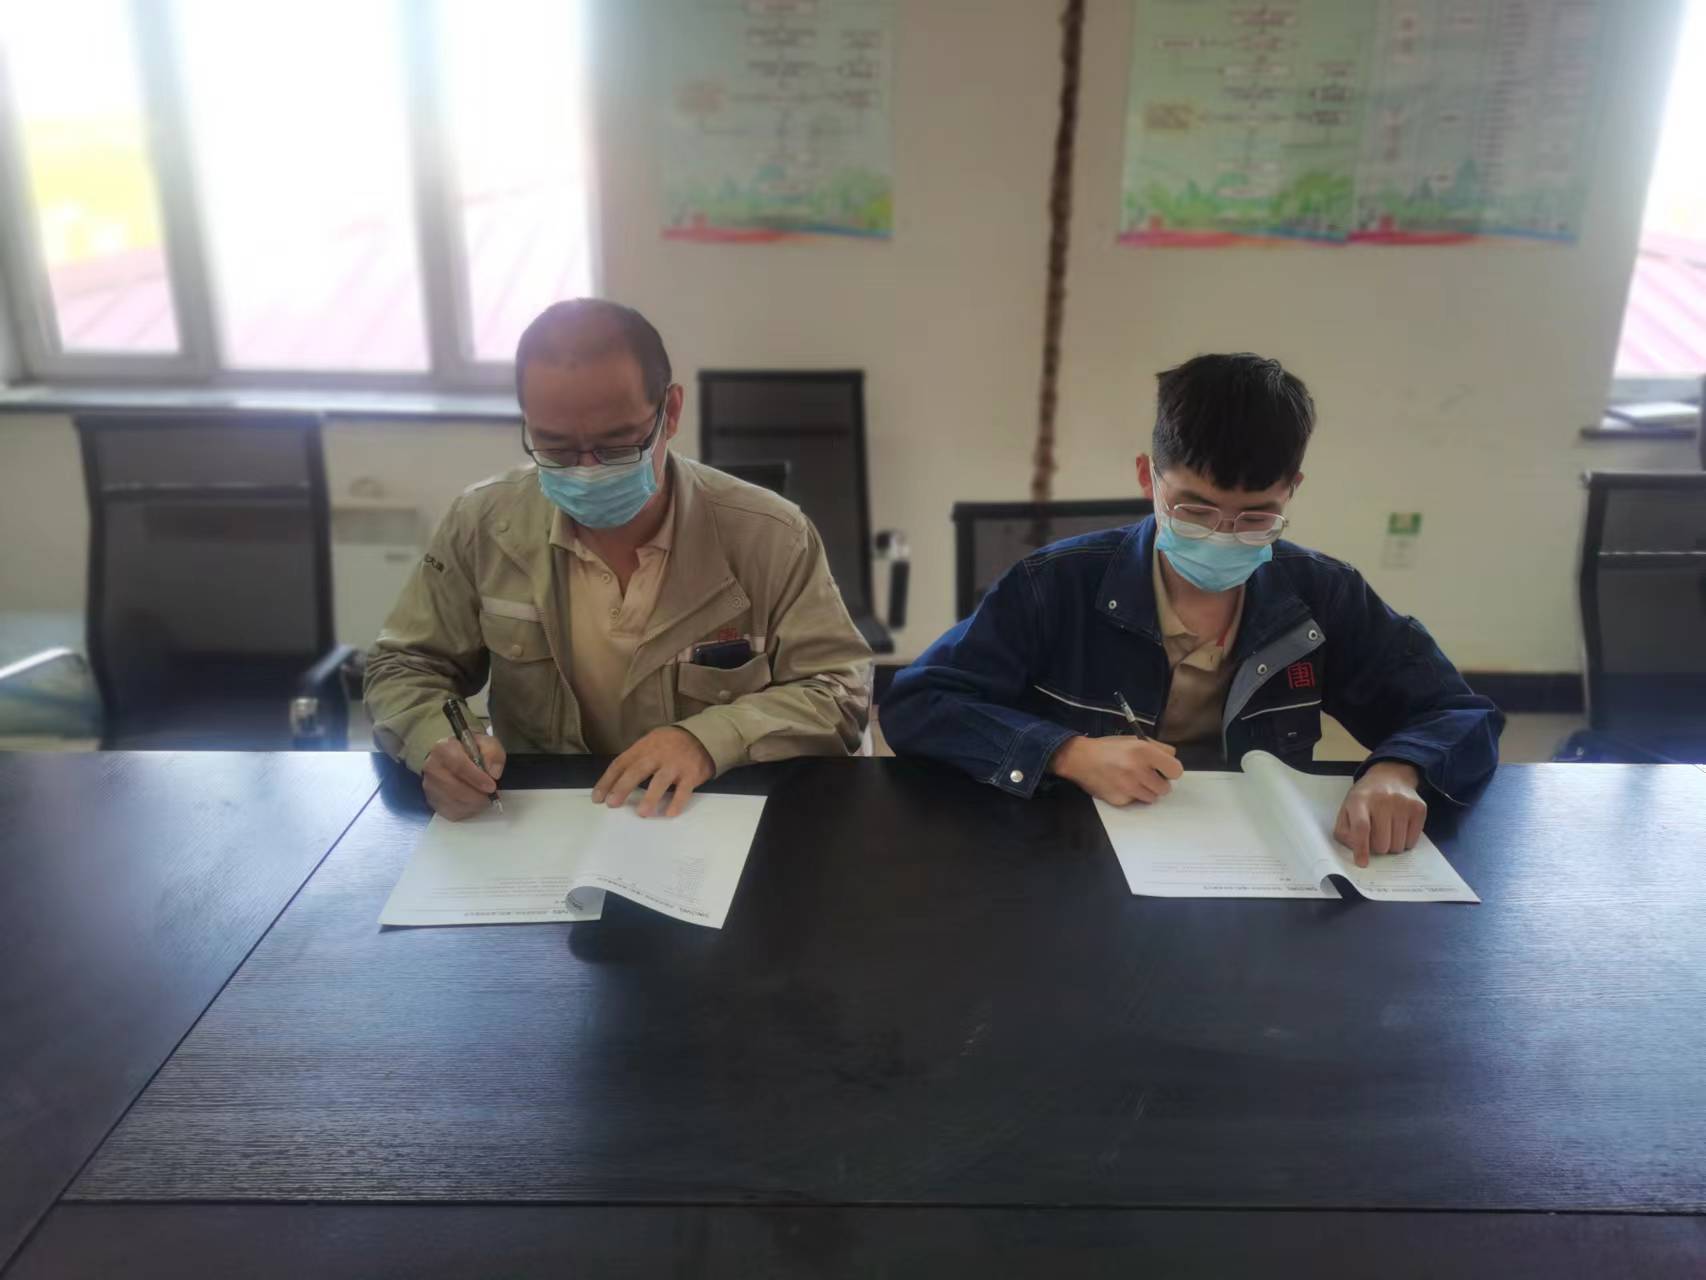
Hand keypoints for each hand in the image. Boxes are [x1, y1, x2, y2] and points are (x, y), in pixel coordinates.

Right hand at [422, 733, 506, 820]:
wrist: (452, 758)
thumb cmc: (470, 751)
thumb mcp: (486, 743)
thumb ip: (493, 753)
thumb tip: (493, 773)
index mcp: (443, 749)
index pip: (458, 766)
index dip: (477, 778)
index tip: (492, 787)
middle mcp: (432, 768)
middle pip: (455, 788)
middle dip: (477, 795)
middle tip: (490, 794)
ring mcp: (430, 786)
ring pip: (454, 802)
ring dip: (474, 804)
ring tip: (483, 797)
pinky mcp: (433, 802)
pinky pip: (452, 813)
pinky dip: (467, 810)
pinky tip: (473, 802)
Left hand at [592, 727, 714, 817]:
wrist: (703, 736)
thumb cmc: (670, 745)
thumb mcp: (650, 743)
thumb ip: (636, 759)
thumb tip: (613, 784)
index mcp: (643, 747)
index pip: (621, 763)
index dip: (608, 780)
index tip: (598, 798)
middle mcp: (658, 755)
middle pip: (637, 771)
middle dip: (623, 787)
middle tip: (612, 803)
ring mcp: (675, 764)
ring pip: (660, 780)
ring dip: (650, 797)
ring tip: (642, 813)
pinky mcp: (692, 774)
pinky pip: (684, 790)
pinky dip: (677, 802)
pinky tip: (669, 813)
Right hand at [1048, 734, 1182, 805]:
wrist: (1081, 759)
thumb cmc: (1109, 748)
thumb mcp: (1134, 739)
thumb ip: (1157, 747)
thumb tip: (1172, 758)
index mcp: (1144, 752)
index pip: (1175, 770)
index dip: (1170, 771)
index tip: (1164, 770)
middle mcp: (1138, 770)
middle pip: (1165, 788)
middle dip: (1158, 783)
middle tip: (1146, 776)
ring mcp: (1129, 788)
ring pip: (1152, 798)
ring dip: (1146, 791)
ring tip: (1132, 780)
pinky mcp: (1120, 800)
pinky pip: (1135, 801)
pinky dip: (1131, 795)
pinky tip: (1120, 785)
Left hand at [1334, 761, 1425, 866]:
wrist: (1390, 776)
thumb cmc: (1365, 799)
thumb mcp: (1346, 809)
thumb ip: (1345, 831)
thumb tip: (1356, 850)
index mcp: (1359, 800)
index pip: (1362, 827)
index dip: (1361, 848)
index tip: (1362, 863)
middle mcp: (1382, 800)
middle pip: (1381, 842)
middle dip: (1377, 848)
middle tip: (1375, 837)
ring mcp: (1403, 803)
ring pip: (1398, 846)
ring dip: (1391, 846)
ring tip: (1387, 831)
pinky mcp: (1418, 808)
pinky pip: (1412, 841)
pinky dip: (1404, 841)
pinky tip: (1399, 828)